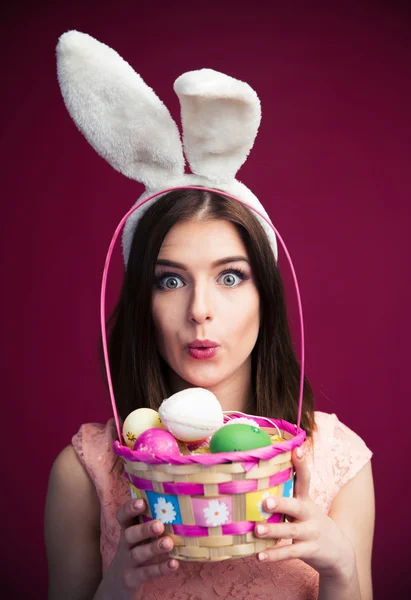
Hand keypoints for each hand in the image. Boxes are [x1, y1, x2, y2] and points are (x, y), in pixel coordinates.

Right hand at [107, 498, 178, 595]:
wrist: (117, 584)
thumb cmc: (135, 550)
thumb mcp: (137, 536)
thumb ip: (150, 521)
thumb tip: (177, 500)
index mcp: (127, 530)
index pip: (123, 516)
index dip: (129, 508)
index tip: (142, 502)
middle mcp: (125, 545)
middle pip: (130, 535)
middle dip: (144, 529)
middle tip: (159, 525)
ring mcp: (128, 563)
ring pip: (138, 554)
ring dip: (153, 548)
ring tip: (169, 543)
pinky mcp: (133, 579)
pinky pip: (146, 573)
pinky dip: (160, 569)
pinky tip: (174, 564)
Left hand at [254, 446, 354, 577]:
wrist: (339, 552)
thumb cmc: (312, 523)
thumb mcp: (306, 506)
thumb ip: (289, 494)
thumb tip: (262, 475)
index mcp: (306, 500)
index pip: (305, 479)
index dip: (301, 465)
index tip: (297, 450)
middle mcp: (309, 514)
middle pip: (296, 507)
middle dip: (281, 503)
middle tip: (266, 502)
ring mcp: (310, 533)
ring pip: (291, 531)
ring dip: (273, 531)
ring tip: (256, 530)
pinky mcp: (309, 551)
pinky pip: (291, 552)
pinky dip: (275, 555)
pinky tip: (260, 556)